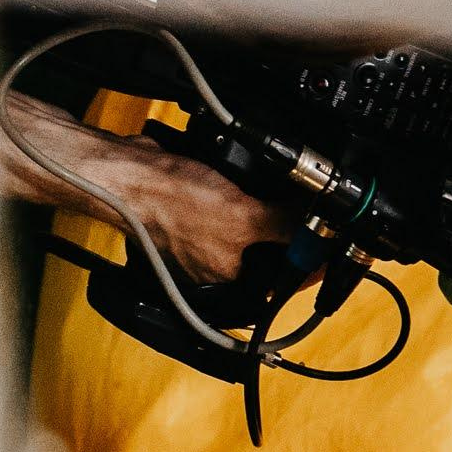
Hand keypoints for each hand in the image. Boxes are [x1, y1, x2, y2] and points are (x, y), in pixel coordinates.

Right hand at [0, 90, 293, 284]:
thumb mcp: (243, 216)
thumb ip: (284, 226)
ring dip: (261, 202)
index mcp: (229, 280)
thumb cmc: (169, 203)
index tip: (327, 236)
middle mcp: (216, 264)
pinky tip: (236, 172)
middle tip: (299, 201)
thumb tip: (316, 230)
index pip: (284, 276)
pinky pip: (225, 201)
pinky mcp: (191, 208)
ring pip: (248, 223)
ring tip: (263, 185)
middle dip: (286, 223)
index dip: (309, 257)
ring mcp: (202, 236)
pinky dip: (234, 187)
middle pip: (269, 247)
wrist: (124, 172)